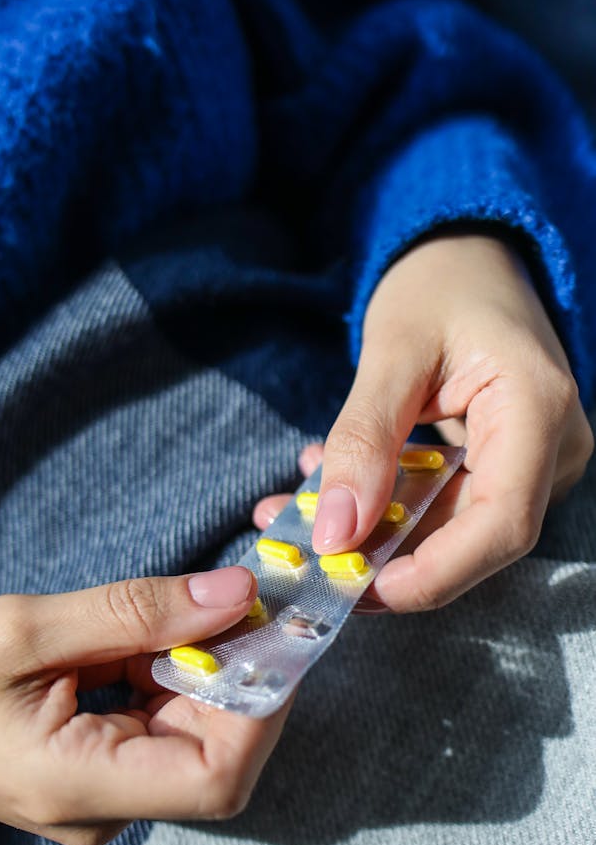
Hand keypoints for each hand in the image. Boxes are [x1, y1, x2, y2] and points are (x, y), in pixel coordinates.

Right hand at [0, 568, 289, 844]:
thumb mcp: (22, 628)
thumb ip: (133, 611)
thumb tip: (235, 593)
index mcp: (79, 786)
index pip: (217, 778)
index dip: (260, 707)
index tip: (267, 629)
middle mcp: (103, 811)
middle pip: (216, 754)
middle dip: (237, 675)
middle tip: (236, 598)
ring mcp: (104, 800)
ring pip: (194, 736)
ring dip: (204, 669)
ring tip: (183, 608)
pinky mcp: (100, 777)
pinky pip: (161, 728)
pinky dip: (171, 676)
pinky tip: (147, 635)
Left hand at [255, 234, 593, 611]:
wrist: (469, 257)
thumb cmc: (440, 283)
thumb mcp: (393, 352)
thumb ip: (364, 439)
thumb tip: (335, 533)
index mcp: (539, 410)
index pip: (502, 525)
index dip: (434, 573)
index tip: (361, 587)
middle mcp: (551, 448)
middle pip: (474, 540)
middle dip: (386, 556)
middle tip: (303, 553)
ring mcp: (532, 460)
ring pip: (451, 530)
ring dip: (373, 532)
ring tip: (294, 512)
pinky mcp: (502, 465)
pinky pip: (444, 508)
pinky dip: (386, 507)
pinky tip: (328, 489)